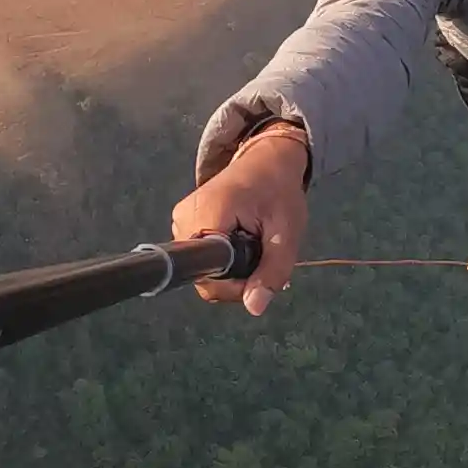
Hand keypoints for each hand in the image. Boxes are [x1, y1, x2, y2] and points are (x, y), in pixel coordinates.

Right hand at [170, 124, 309, 315]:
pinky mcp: (184, 222)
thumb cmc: (279, 192)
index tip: (258, 274)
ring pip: (203, 269)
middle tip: (263, 258)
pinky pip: (202, 256)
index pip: (206, 275)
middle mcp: (184, 220)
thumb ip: (272, 271)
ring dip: (231, 270)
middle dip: (236, 278)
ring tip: (254, 246)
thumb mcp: (286, 232)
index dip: (233, 286)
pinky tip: (242, 244)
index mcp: (207, 216)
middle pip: (203, 276)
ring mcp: (180, 220)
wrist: (267, 160)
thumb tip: (255, 308)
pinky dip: (224, 259)